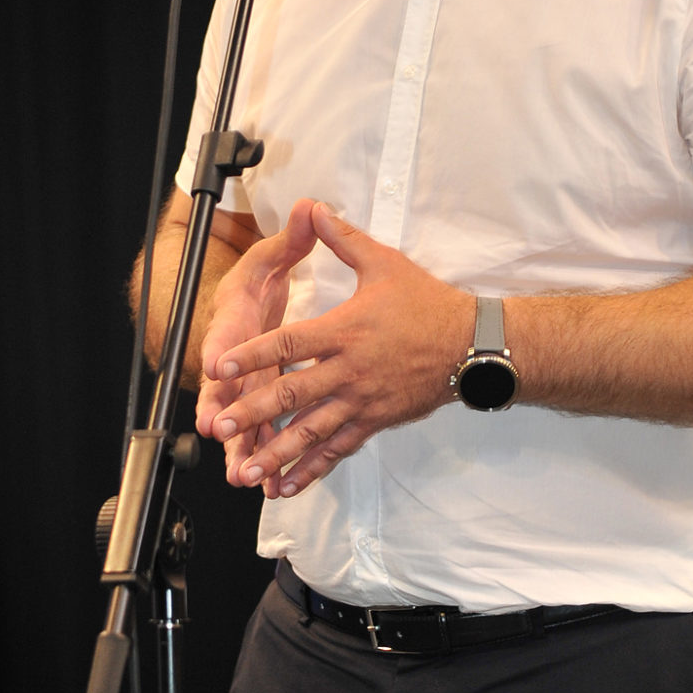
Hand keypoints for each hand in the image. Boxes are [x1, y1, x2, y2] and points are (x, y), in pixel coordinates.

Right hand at [195, 199, 319, 485]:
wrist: (241, 308)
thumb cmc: (249, 287)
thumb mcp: (266, 260)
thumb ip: (288, 240)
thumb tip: (309, 206)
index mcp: (234, 327)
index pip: (223, 343)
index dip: (219, 358)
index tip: (215, 372)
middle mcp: (235, 365)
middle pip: (227, 393)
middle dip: (225, 416)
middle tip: (222, 437)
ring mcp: (248, 389)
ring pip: (246, 425)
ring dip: (247, 450)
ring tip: (248, 479)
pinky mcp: (263, 404)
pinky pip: (267, 437)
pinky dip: (273, 461)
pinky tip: (278, 488)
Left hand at [197, 201, 473, 497]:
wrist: (473, 346)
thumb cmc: (427, 303)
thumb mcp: (385, 264)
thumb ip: (343, 239)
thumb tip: (314, 207)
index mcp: (345, 331)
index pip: (289, 343)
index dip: (253, 353)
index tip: (220, 366)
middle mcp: (349, 371)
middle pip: (292, 393)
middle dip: (253, 412)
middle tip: (220, 426)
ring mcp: (361, 401)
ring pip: (311, 431)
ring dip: (276, 452)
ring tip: (246, 472)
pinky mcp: (374, 422)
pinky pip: (338, 449)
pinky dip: (311, 469)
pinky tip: (285, 485)